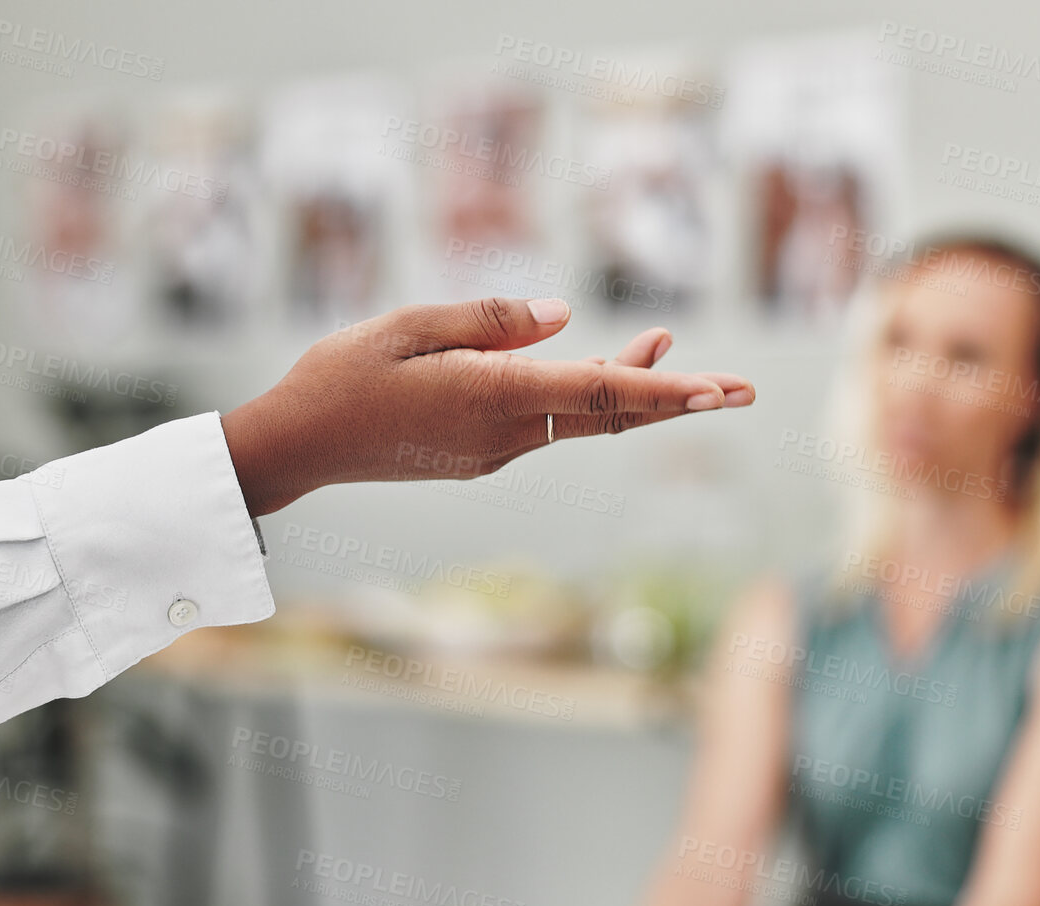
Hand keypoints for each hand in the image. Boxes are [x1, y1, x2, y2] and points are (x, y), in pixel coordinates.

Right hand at [221, 297, 753, 514]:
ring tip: (668, 342)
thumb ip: (490, 320)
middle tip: (744, 391)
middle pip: (609, 415)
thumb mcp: (409, 327)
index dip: (666, 391)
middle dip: (679, 400)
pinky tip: (588, 362)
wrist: (295, 447)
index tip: (720, 390)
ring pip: (581, 419)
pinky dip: (580, 396)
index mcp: (493, 398)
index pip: (599, 394)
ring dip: (628, 388)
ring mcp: (495, 452)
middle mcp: (505, 435)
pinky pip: (546, 423)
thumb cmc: (341, 377)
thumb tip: (563, 316)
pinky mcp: (480, 455)